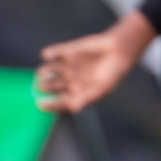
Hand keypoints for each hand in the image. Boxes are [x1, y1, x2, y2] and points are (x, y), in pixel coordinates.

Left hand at [35, 11, 156, 112]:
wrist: (119, 51)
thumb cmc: (111, 74)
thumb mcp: (100, 90)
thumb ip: (85, 100)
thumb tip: (71, 110)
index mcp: (77, 93)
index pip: (59, 101)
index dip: (50, 103)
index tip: (40, 103)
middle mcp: (69, 80)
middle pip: (50, 85)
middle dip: (45, 86)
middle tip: (41, 85)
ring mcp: (66, 66)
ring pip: (48, 70)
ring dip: (44, 70)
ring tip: (42, 72)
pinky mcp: (66, 51)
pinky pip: (52, 53)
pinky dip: (48, 54)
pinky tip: (49, 56)